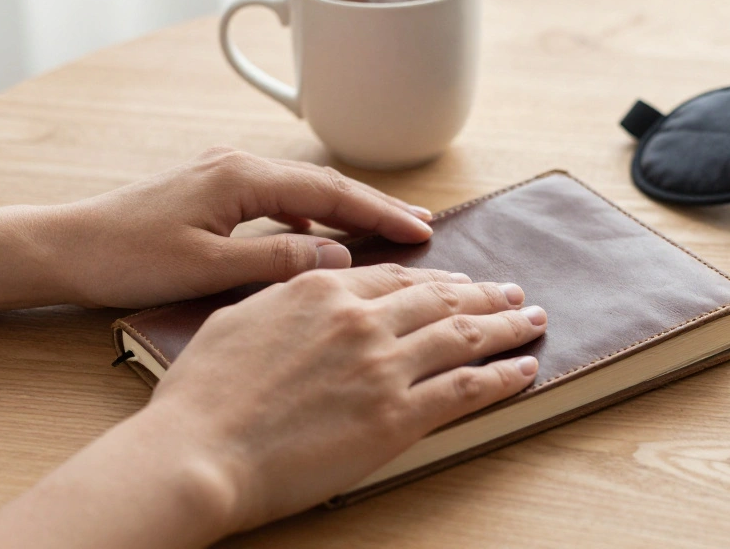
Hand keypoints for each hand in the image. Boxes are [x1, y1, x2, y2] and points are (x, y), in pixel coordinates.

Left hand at [49, 147, 433, 308]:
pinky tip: (318, 240)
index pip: (329, 193)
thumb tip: (338, 260)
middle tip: (422, 227)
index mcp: (240, 176)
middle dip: (373, 205)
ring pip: (300, 190)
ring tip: (384, 231)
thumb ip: (276, 262)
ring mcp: (220, 173)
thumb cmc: (124, 259)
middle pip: (322, 183)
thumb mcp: (206, 269)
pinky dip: (307, 217)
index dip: (378, 213)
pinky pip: (274, 199)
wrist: (59, 247)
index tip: (421, 231)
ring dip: (343, 210)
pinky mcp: (208, 190)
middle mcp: (235, 164)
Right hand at [147, 264, 546, 531]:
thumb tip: (309, 284)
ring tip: (532, 320)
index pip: (396, 278)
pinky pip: (467, 388)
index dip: (437, 280)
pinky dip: (502, 376)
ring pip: (465, 336)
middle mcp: (361, 318)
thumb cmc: (203, 394)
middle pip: (440, 300)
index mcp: (321, 288)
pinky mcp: (397, 416)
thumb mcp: (239, 316)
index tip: (459, 282)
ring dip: (506, 326)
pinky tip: (523, 368)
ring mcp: (383, 365)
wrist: (197, 452)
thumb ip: (286, 295)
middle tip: (511, 292)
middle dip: (484, 294)